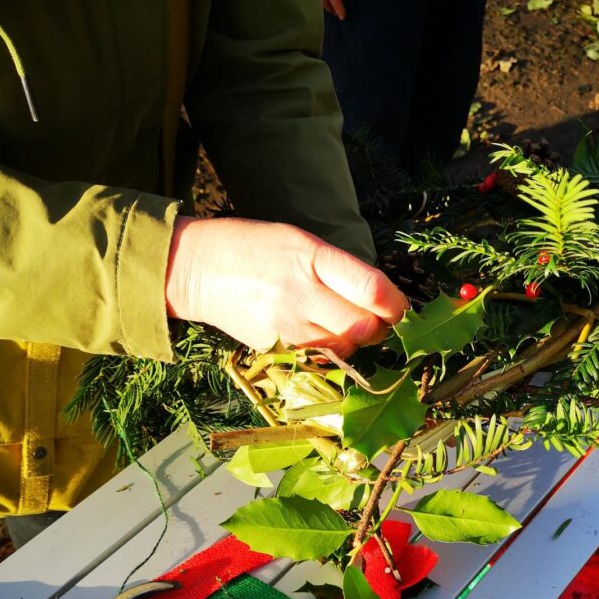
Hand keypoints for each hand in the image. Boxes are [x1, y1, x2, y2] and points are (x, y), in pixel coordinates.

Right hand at [165, 216, 407, 355]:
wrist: (197, 270)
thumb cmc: (254, 248)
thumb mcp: (299, 241)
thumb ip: (338, 269)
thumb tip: (378, 298)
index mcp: (310, 258)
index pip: (371, 289)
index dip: (396, 304)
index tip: (401, 307)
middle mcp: (300, 294)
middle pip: (364, 326)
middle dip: (381, 326)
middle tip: (382, 320)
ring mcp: (286, 326)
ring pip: (345, 348)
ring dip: (357, 341)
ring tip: (349, 324)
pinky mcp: (275, 348)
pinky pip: (318, 357)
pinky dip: (330, 351)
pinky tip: (322, 334)